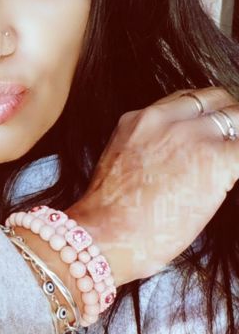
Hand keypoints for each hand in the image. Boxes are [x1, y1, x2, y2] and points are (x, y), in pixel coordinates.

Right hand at [65, 87, 238, 285]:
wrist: (107, 234)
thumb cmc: (110, 216)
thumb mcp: (121, 165)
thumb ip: (148, 150)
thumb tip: (175, 161)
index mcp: (138, 120)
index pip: (184, 100)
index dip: (201, 115)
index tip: (209, 129)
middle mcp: (164, 120)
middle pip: (214, 99)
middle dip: (227, 117)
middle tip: (232, 140)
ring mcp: (191, 136)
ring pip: (237, 116)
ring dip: (238, 138)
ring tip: (233, 158)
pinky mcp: (216, 159)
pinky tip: (237, 174)